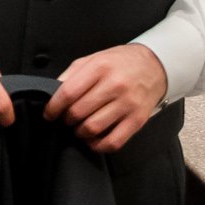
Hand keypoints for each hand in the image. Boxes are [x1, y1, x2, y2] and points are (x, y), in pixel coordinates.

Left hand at [46, 44, 166, 152]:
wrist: (155, 66)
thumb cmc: (120, 63)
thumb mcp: (93, 59)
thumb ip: (72, 74)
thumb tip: (53, 93)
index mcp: (100, 67)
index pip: (68, 93)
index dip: (54, 107)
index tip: (49, 114)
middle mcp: (115, 85)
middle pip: (78, 112)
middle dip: (66, 120)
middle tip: (67, 119)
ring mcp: (128, 104)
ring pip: (93, 128)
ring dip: (80, 133)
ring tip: (79, 127)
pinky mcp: (137, 120)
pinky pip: (113, 141)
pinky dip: (98, 145)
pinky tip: (93, 139)